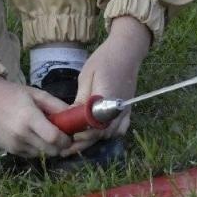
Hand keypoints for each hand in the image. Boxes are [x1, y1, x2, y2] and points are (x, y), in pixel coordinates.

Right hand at [0, 77, 74, 158]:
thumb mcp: (37, 94)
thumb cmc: (14, 94)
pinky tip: (31, 136)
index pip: (54, 137)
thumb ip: (56, 106)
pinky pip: (30, 155)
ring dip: (47, 148)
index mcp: (29, 117)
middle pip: (50, 150)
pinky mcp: (9, 150)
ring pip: (41, 154)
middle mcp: (21, 134)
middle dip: (59, 146)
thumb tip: (75, 116)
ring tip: (43, 134)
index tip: (69, 136)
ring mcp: (14, 144)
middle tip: (60, 136)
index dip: (66, 140)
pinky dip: (36, 149)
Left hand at [71, 16, 151, 144]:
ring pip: (111, 133)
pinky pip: (120, 128)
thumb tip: (70, 118)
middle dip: (85, 141)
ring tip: (78, 141)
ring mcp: (126, 110)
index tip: (70, 136)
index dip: (83, 133)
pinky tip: (97, 133)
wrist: (126, 50)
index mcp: (108, 99)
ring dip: (95, 139)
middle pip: (103, 133)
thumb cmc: (104, 60)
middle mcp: (120, 108)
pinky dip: (109, 134)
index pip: (96, 125)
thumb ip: (81, 100)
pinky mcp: (128, 109)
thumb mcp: (86, 77)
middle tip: (68, 146)